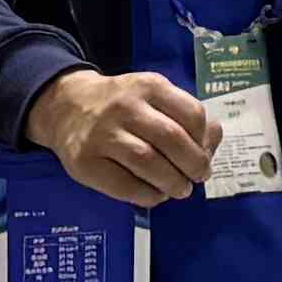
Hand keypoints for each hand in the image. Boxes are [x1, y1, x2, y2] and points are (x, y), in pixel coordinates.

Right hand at [32, 65, 220, 207]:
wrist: (66, 107)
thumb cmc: (120, 105)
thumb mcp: (152, 95)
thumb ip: (184, 113)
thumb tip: (215, 139)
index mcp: (148, 86)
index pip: (191, 113)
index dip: (205, 140)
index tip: (205, 154)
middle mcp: (125, 106)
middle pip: (172, 139)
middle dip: (194, 165)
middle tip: (198, 177)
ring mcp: (103, 134)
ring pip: (148, 163)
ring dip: (173, 182)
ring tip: (180, 189)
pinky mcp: (86, 162)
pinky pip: (125, 186)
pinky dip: (148, 195)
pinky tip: (155, 194)